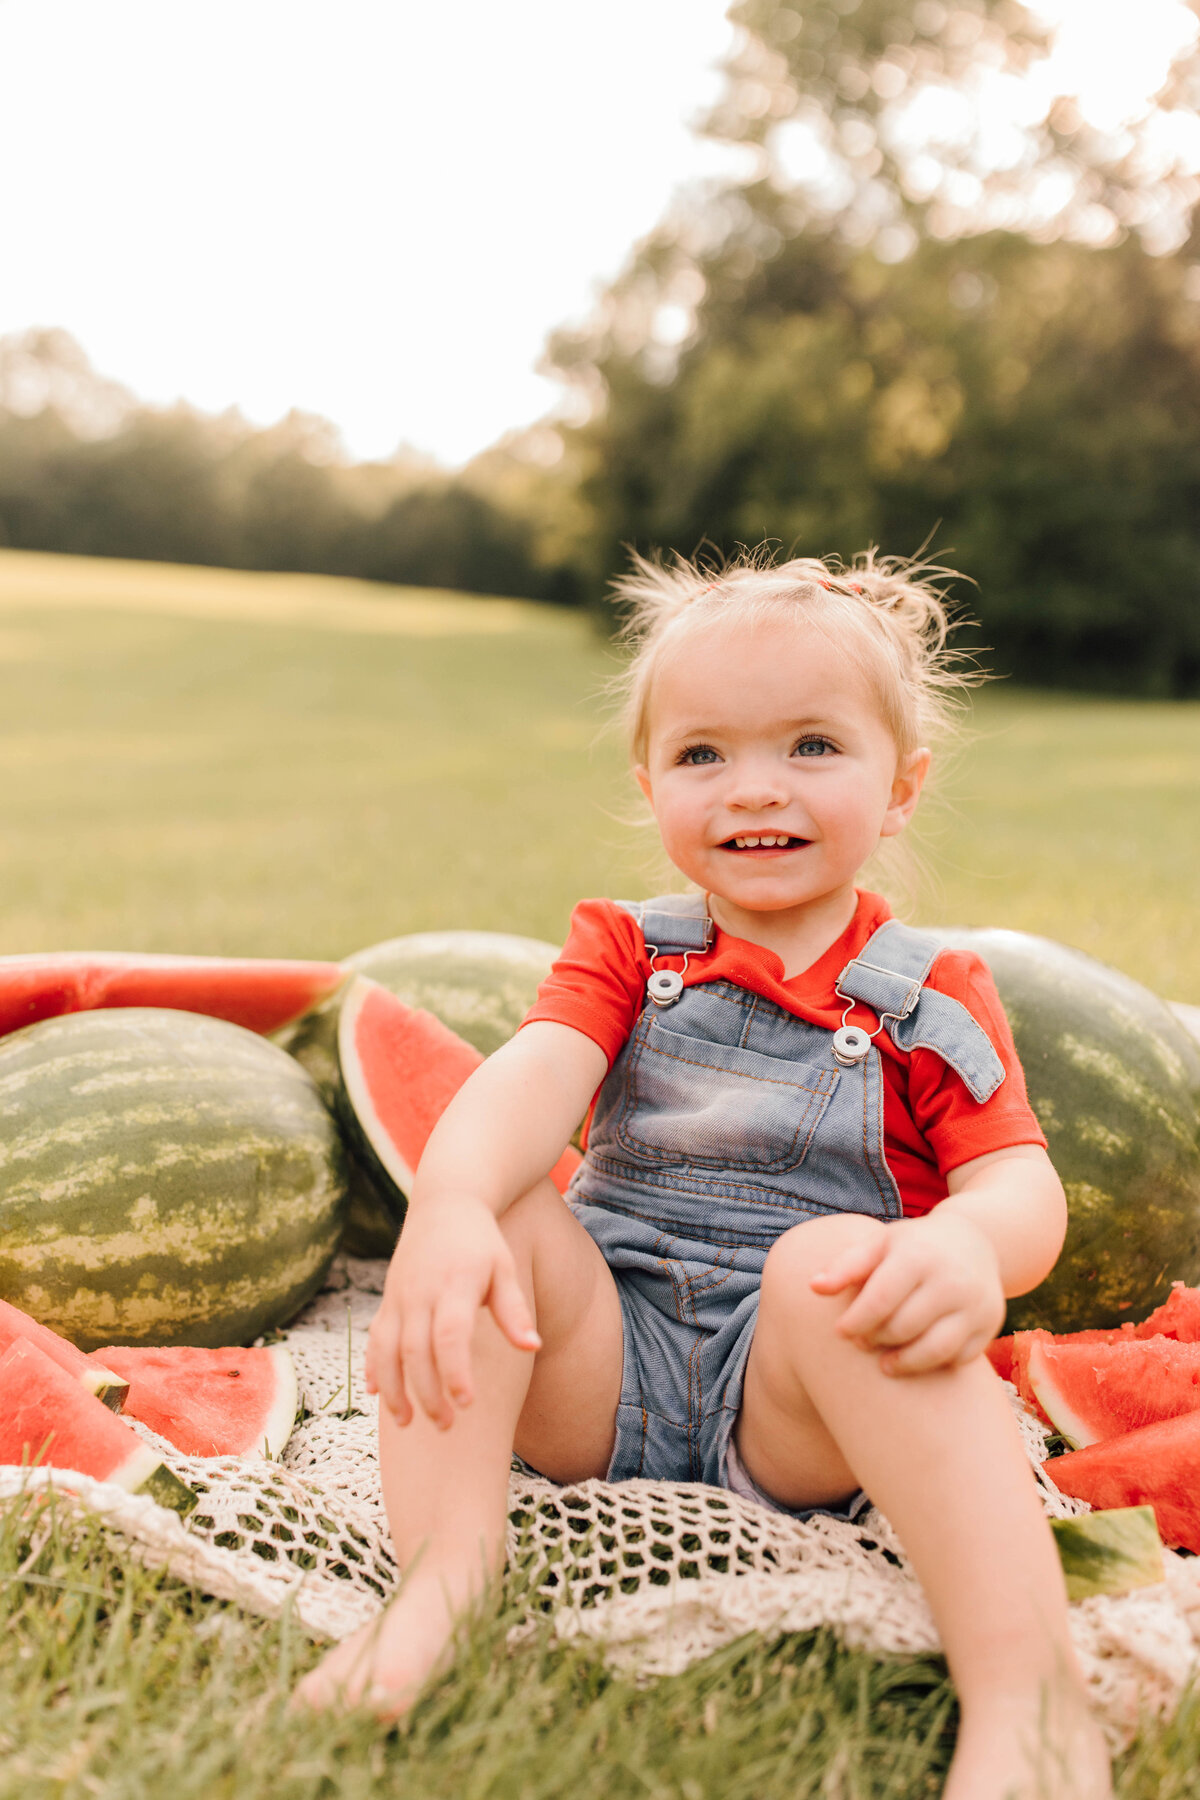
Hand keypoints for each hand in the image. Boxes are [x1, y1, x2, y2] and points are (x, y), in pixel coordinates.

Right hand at [364, 1194, 540, 1428]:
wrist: (445, 1202)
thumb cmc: (482, 1241)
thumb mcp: (504, 1268)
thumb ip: (514, 1310)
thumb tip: (533, 1346)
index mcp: (455, 1283)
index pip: (450, 1334)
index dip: (455, 1371)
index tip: (467, 1404)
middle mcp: (421, 1291)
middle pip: (416, 1350)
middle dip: (427, 1392)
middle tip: (446, 1427)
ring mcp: (400, 1296)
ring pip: (388, 1350)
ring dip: (395, 1389)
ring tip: (409, 1424)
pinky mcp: (389, 1299)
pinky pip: (375, 1338)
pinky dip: (374, 1367)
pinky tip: (378, 1395)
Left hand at [809, 1211, 1004, 1375]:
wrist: (976, 1241)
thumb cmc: (913, 1246)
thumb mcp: (880, 1244)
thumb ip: (846, 1266)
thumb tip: (813, 1287)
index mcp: (919, 1255)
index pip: (881, 1299)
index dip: (856, 1321)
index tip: (840, 1332)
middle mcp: (952, 1279)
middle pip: (904, 1327)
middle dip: (876, 1340)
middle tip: (862, 1343)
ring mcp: (976, 1304)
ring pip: (935, 1350)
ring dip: (904, 1363)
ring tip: (885, 1364)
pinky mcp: (989, 1325)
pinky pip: (959, 1359)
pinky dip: (934, 1364)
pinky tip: (916, 1358)